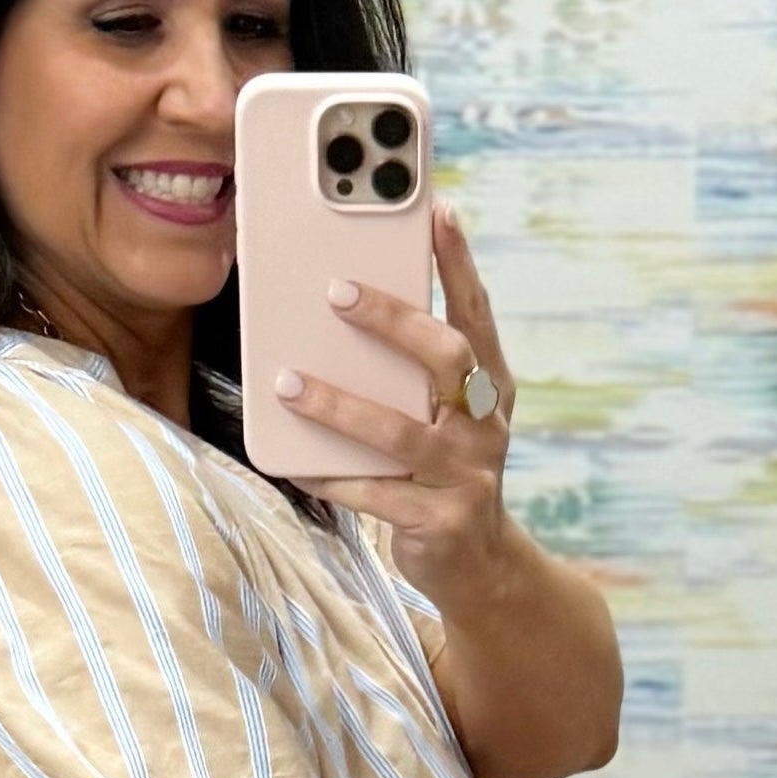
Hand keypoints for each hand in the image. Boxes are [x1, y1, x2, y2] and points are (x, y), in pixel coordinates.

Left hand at [275, 198, 516, 607]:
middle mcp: (486, 426)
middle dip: (393, 321)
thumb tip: (340, 315)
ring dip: (338, 404)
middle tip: (337, 292)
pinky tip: (292, 461)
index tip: (438, 211)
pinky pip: (373, 494)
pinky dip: (329, 476)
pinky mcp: (439, 522)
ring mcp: (467, 476)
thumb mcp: (444, 418)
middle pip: (446, 359)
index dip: (459, 263)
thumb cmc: (445, 473)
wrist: (480, 566)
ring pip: (398, 430)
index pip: (477, 314)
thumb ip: (413, 375)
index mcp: (490, 389)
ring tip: (286, 381)